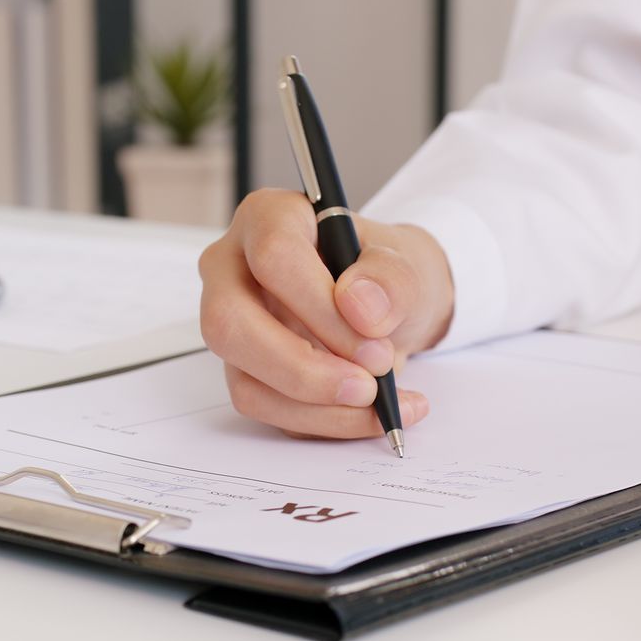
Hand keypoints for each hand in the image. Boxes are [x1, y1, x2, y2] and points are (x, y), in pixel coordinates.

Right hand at [199, 190, 454, 437]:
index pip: (273, 257)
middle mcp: (233, 269)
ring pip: (246, 378)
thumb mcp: (409, 265)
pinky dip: (322, 421)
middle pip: (232, 324)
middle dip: (305, 369)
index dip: (321, 307)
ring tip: (381, 401)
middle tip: (368, 386)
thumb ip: (391, 279)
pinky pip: (266, 408)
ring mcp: (232, 324)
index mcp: (269, 218)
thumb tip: (360, 306)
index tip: (374, 343)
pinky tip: (368, 414)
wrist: (389, 309)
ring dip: (319, 406)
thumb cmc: (386, 276)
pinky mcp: (244, 368)